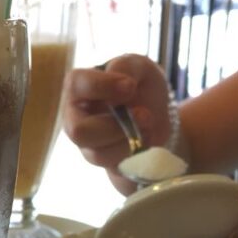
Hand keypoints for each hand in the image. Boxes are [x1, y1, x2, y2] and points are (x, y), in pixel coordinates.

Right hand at [62, 55, 173, 174]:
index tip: (130, 86)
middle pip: (79, 131)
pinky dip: (136, 158)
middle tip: (144, 114)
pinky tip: (149, 144)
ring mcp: (89, 146)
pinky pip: (116, 171)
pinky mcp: (107, 166)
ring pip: (97, 155)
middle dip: (114, 126)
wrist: (161, 116)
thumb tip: (122, 82)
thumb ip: (127, 66)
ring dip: (129, 142)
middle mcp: (76, 119)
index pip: (76, 85)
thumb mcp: (139, 67)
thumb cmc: (141, 86)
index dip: (101, 86)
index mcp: (79, 89)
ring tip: (149, 128)